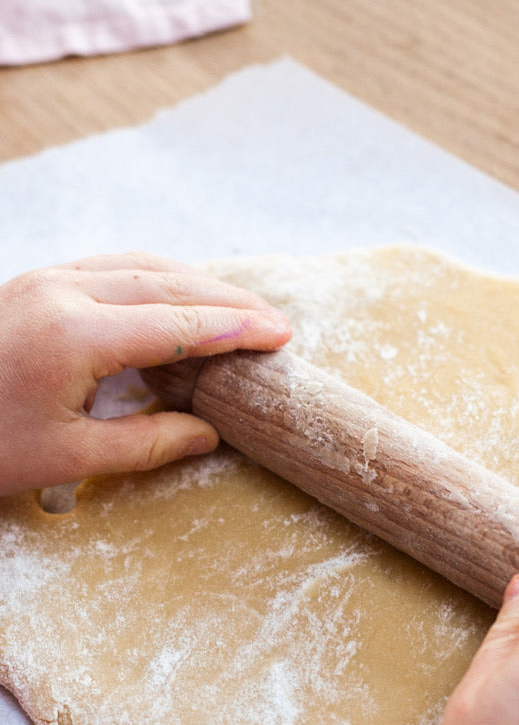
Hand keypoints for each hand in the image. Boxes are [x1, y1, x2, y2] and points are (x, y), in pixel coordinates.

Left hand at [0, 252, 290, 495]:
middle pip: (167, 283)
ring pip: (140, 266)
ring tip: (240, 305)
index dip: (237, 328)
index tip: (281, 334)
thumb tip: (208, 433)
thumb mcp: (68, 458)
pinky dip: (158, 278)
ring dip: (196, 282)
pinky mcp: (33, 285)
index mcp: (74, 336)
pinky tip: (179, 295)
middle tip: (274, 320)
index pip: (181, 323)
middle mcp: (61, 293)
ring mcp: (43, 282)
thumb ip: (148, 443)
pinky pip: (111, 267)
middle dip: (228, 299)